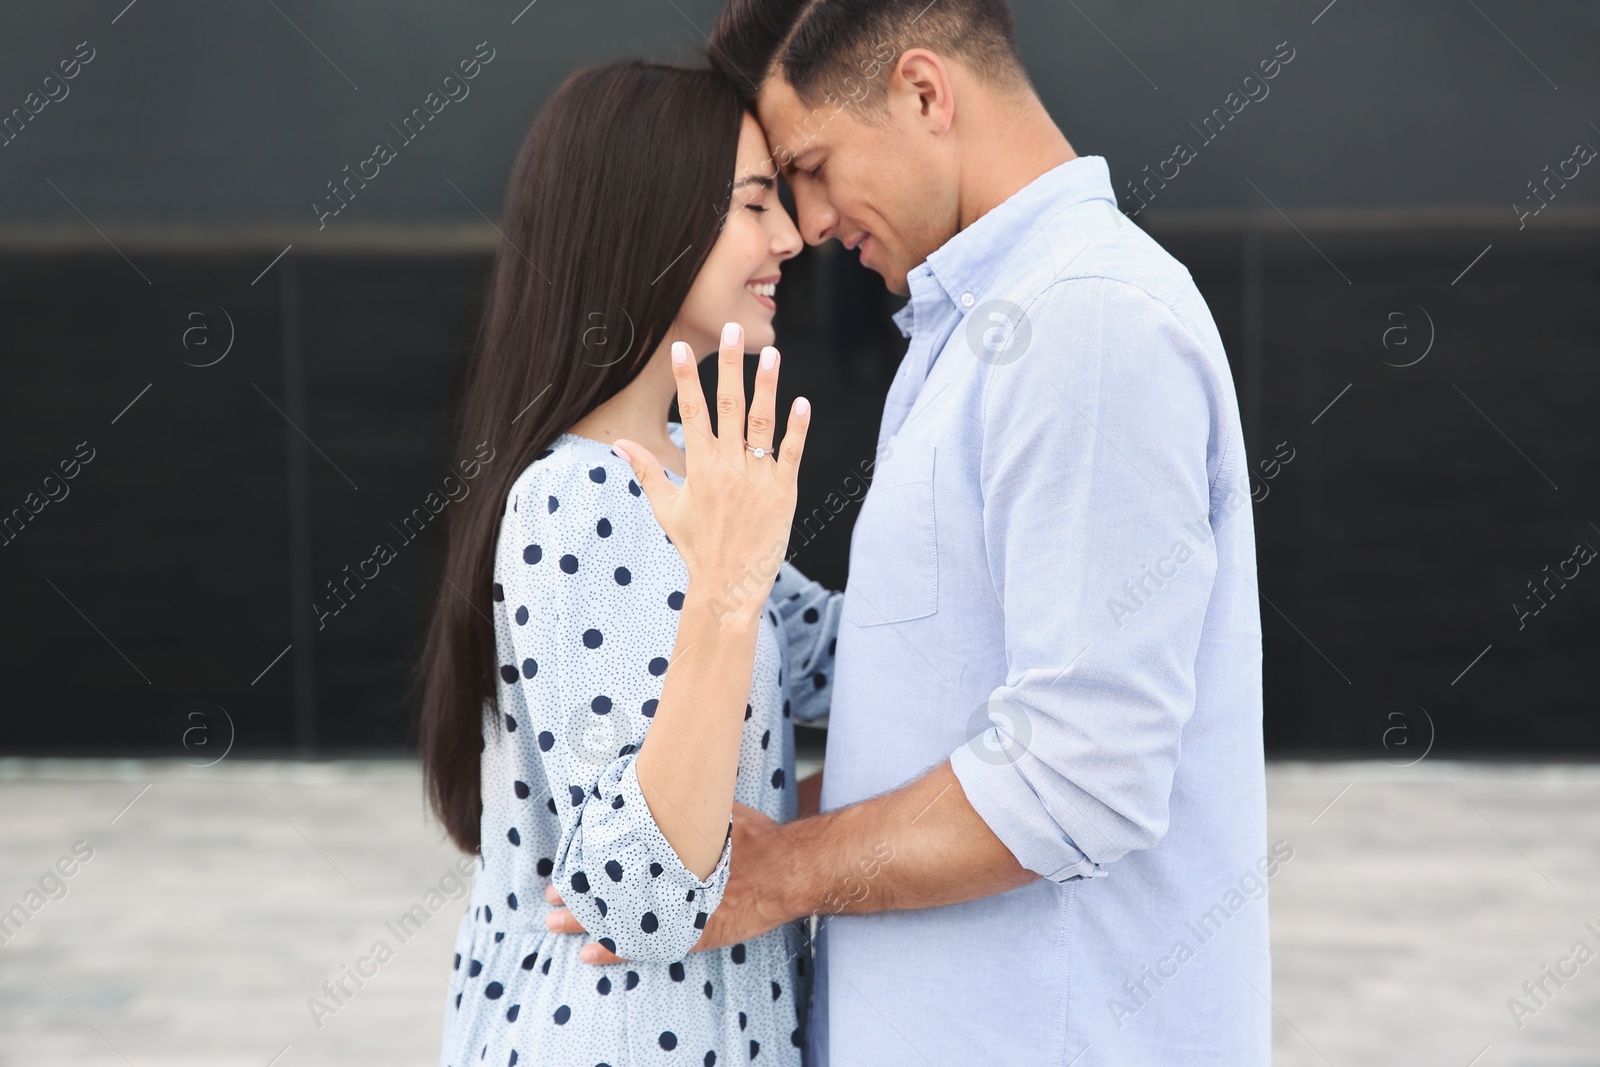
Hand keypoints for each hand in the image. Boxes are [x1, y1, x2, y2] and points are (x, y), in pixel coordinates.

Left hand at [545, 801, 800, 964]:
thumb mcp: (719, 809)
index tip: (564, 868)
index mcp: (674, 848)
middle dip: (581, 894)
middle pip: (615, 889)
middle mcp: (672, 881)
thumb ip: (688, 803)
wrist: (789, 869)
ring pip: (624, 919)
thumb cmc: (755, 835)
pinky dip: (618, 951)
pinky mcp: (695, 932)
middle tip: (552, 898)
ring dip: (589, 923)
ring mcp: (681, 910)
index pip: (620, 858)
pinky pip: (649, 945)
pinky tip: (592, 954)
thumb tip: (660, 775)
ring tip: (557, 924)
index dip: (589, 866)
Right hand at [612, 322, 809, 606]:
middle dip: (728, 365)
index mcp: (699, 467)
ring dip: (767, 386)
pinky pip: (791, 453)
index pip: (692, 412)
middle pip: (728, 406)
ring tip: (771, 353)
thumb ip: (647, 470)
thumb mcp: (666, 508)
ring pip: (762, 423)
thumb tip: (619, 445)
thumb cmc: (697, 547)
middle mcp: (728, 467)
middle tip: (732, 329)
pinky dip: (797, 428)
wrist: (729, 585)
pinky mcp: (783, 491)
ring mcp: (757, 477)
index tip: (681, 347)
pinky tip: (801, 402)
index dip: (686, 378)